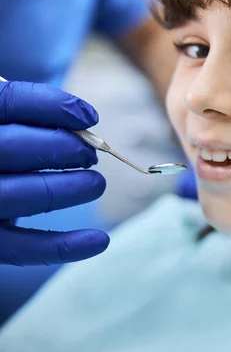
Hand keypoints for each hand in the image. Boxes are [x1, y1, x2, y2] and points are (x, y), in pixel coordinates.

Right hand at [0, 81, 108, 265]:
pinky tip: (100, 240)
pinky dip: (65, 246)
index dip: (52, 106)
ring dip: (67, 189)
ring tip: (96, 184)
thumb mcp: (9, 118)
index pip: (8, 102)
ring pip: (16, 195)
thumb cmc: (5, 143)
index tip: (90, 117)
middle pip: (9, 148)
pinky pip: (22, 248)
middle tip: (91, 156)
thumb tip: (85, 119)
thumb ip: (34, 111)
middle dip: (61, 148)